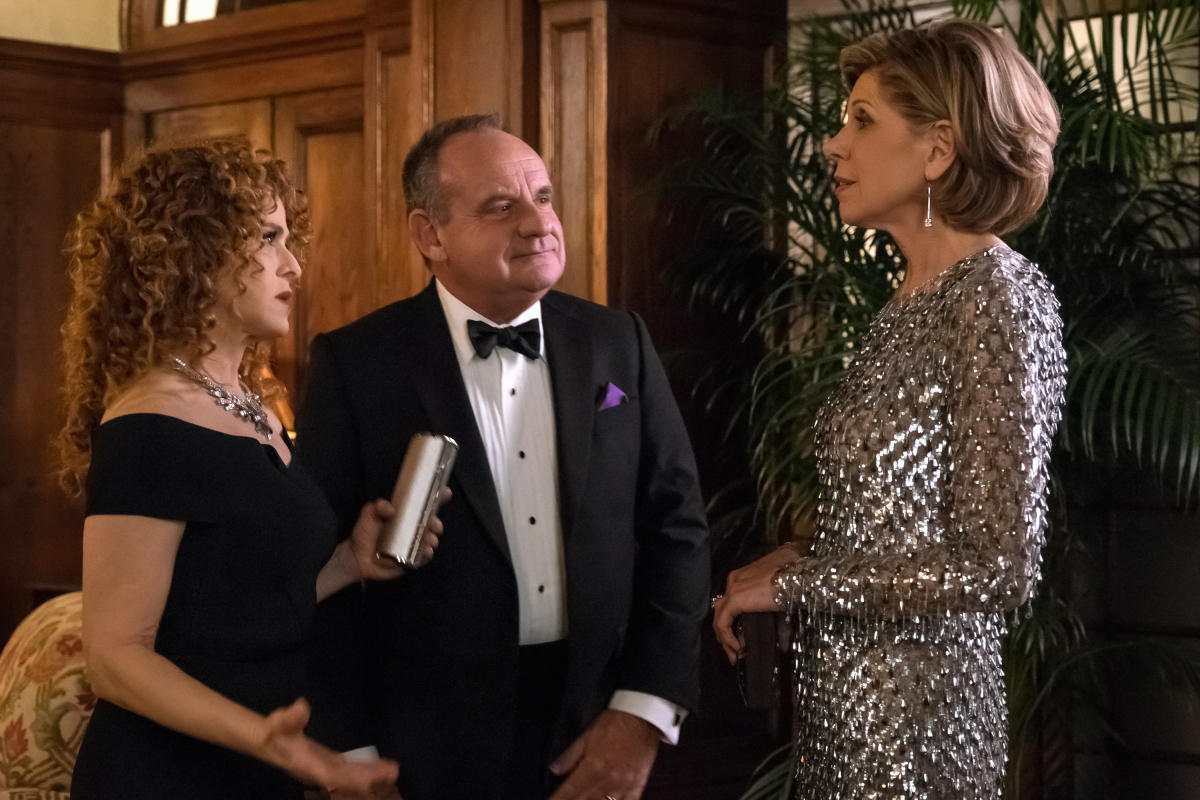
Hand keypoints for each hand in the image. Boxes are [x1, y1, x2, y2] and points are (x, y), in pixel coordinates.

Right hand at [256, 699, 398, 797]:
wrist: (268, 742)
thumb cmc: (274, 732)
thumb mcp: (277, 722)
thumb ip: (289, 717)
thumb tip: (302, 705)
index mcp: (308, 765)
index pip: (332, 776)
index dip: (350, 778)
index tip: (369, 779)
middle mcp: (319, 770)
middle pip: (347, 779)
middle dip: (368, 778)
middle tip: (392, 772)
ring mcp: (325, 768)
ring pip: (350, 775)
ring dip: (370, 775)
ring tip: (393, 770)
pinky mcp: (329, 762)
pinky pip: (350, 769)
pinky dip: (364, 768)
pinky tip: (381, 766)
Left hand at [348, 489, 450, 580]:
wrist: (356, 557)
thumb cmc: (364, 533)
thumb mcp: (368, 515)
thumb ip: (377, 507)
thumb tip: (391, 508)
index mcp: (406, 515)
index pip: (424, 504)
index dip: (437, 496)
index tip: (446, 491)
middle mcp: (412, 528)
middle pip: (432, 523)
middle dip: (436, 523)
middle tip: (434, 524)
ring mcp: (413, 544)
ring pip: (430, 539)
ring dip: (433, 538)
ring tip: (428, 539)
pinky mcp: (412, 559)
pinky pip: (424, 556)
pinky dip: (427, 553)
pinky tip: (426, 550)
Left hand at [548, 709, 659, 799]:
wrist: (643, 718)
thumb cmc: (615, 723)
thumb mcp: (587, 735)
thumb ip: (570, 755)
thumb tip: (555, 769)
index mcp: (592, 768)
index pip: (568, 793)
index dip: (556, 799)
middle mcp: (607, 781)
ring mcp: (623, 787)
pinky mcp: (636, 789)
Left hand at [712, 546, 798, 663]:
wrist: (797, 575)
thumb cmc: (794, 580)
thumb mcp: (784, 601)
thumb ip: (780, 623)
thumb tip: (784, 645)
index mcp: (744, 578)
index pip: (731, 603)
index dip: (734, 623)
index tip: (742, 641)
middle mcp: (734, 582)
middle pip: (723, 610)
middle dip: (727, 633)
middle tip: (735, 652)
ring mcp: (732, 589)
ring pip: (720, 617)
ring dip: (725, 638)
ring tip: (734, 655)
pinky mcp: (734, 599)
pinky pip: (723, 622)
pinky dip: (727, 637)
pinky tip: (736, 648)